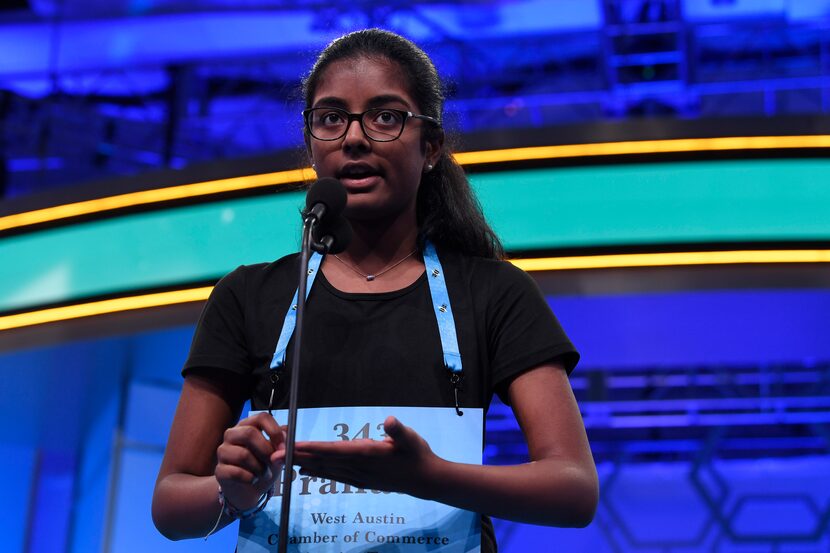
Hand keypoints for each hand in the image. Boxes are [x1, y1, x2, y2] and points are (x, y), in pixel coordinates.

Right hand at [215, 412, 284, 510]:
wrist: (249, 490)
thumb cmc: (263, 466)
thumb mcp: (276, 453)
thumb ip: (283, 444)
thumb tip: (285, 439)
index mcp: (248, 425)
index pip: (261, 417)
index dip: (274, 431)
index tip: (283, 447)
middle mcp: (232, 435)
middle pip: (249, 434)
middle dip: (266, 451)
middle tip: (274, 462)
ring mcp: (223, 452)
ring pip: (243, 455)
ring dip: (260, 468)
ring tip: (265, 474)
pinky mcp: (219, 470)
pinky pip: (236, 472)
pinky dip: (250, 478)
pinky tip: (254, 480)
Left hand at [294, 416, 439, 497]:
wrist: (425, 480)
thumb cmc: (417, 454)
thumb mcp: (410, 437)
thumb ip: (398, 430)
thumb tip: (389, 421)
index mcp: (366, 453)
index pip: (332, 450)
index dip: (311, 448)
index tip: (292, 446)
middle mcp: (357, 466)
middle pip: (322, 461)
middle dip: (297, 457)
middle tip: (273, 455)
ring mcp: (358, 475)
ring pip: (324, 469)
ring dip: (303, 464)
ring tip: (282, 461)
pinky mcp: (361, 480)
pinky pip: (333, 475)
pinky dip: (317, 472)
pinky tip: (306, 471)